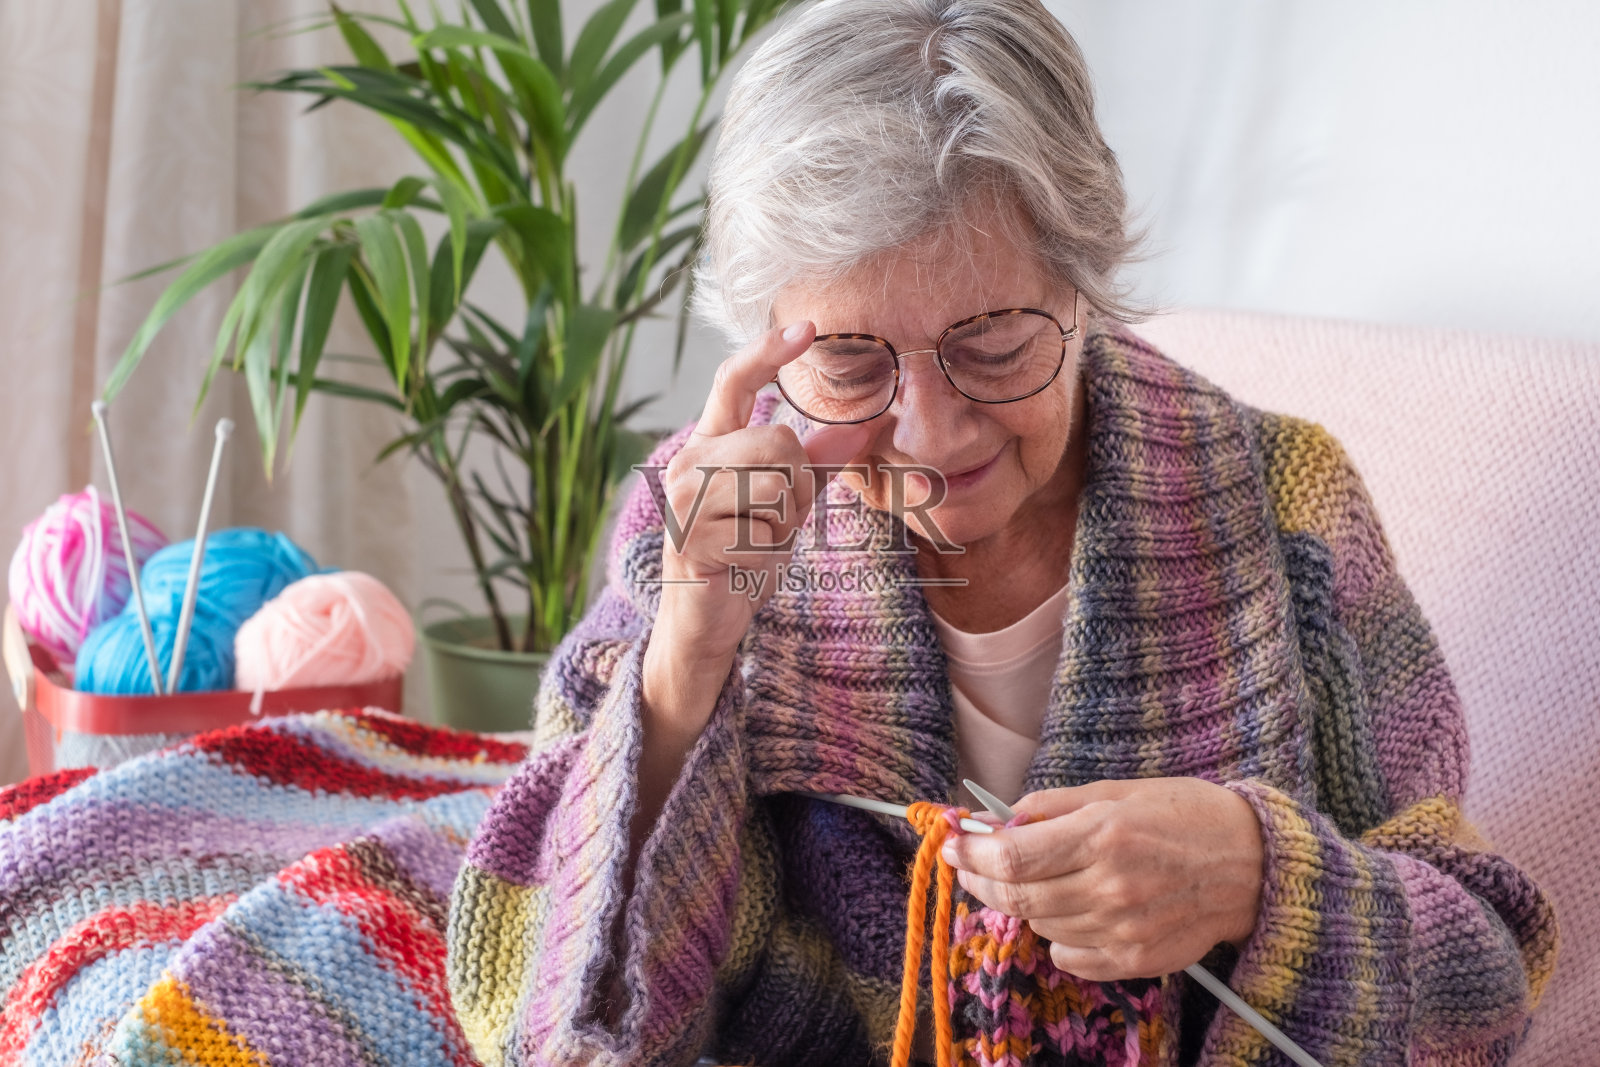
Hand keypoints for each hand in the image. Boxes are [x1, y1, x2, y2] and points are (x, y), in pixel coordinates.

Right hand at [646, 322, 868, 711]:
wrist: (702, 619)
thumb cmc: (741, 549)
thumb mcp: (782, 498)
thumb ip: (818, 458)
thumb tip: (869, 423)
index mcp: (707, 442)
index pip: (733, 380)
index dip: (769, 353)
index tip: (809, 327)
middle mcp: (686, 463)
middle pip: (779, 442)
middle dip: (798, 485)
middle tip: (778, 516)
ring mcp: (683, 502)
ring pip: (776, 488)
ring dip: (784, 523)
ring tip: (758, 539)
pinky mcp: (691, 541)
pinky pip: (765, 534)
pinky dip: (770, 555)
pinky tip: (745, 564)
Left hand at [941, 778, 1264, 981]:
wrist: (1252, 864)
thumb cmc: (1184, 815)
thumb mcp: (1115, 791)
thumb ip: (1050, 806)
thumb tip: (995, 819)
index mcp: (1104, 835)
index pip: (1011, 856)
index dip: (970, 853)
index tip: (950, 845)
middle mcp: (1111, 886)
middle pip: (1016, 896)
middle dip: (980, 880)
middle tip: (969, 865)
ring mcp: (1123, 929)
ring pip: (1038, 924)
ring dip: (1024, 902)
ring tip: (1039, 879)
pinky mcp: (1135, 960)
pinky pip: (1068, 955)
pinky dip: (1057, 933)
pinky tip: (1073, 908)